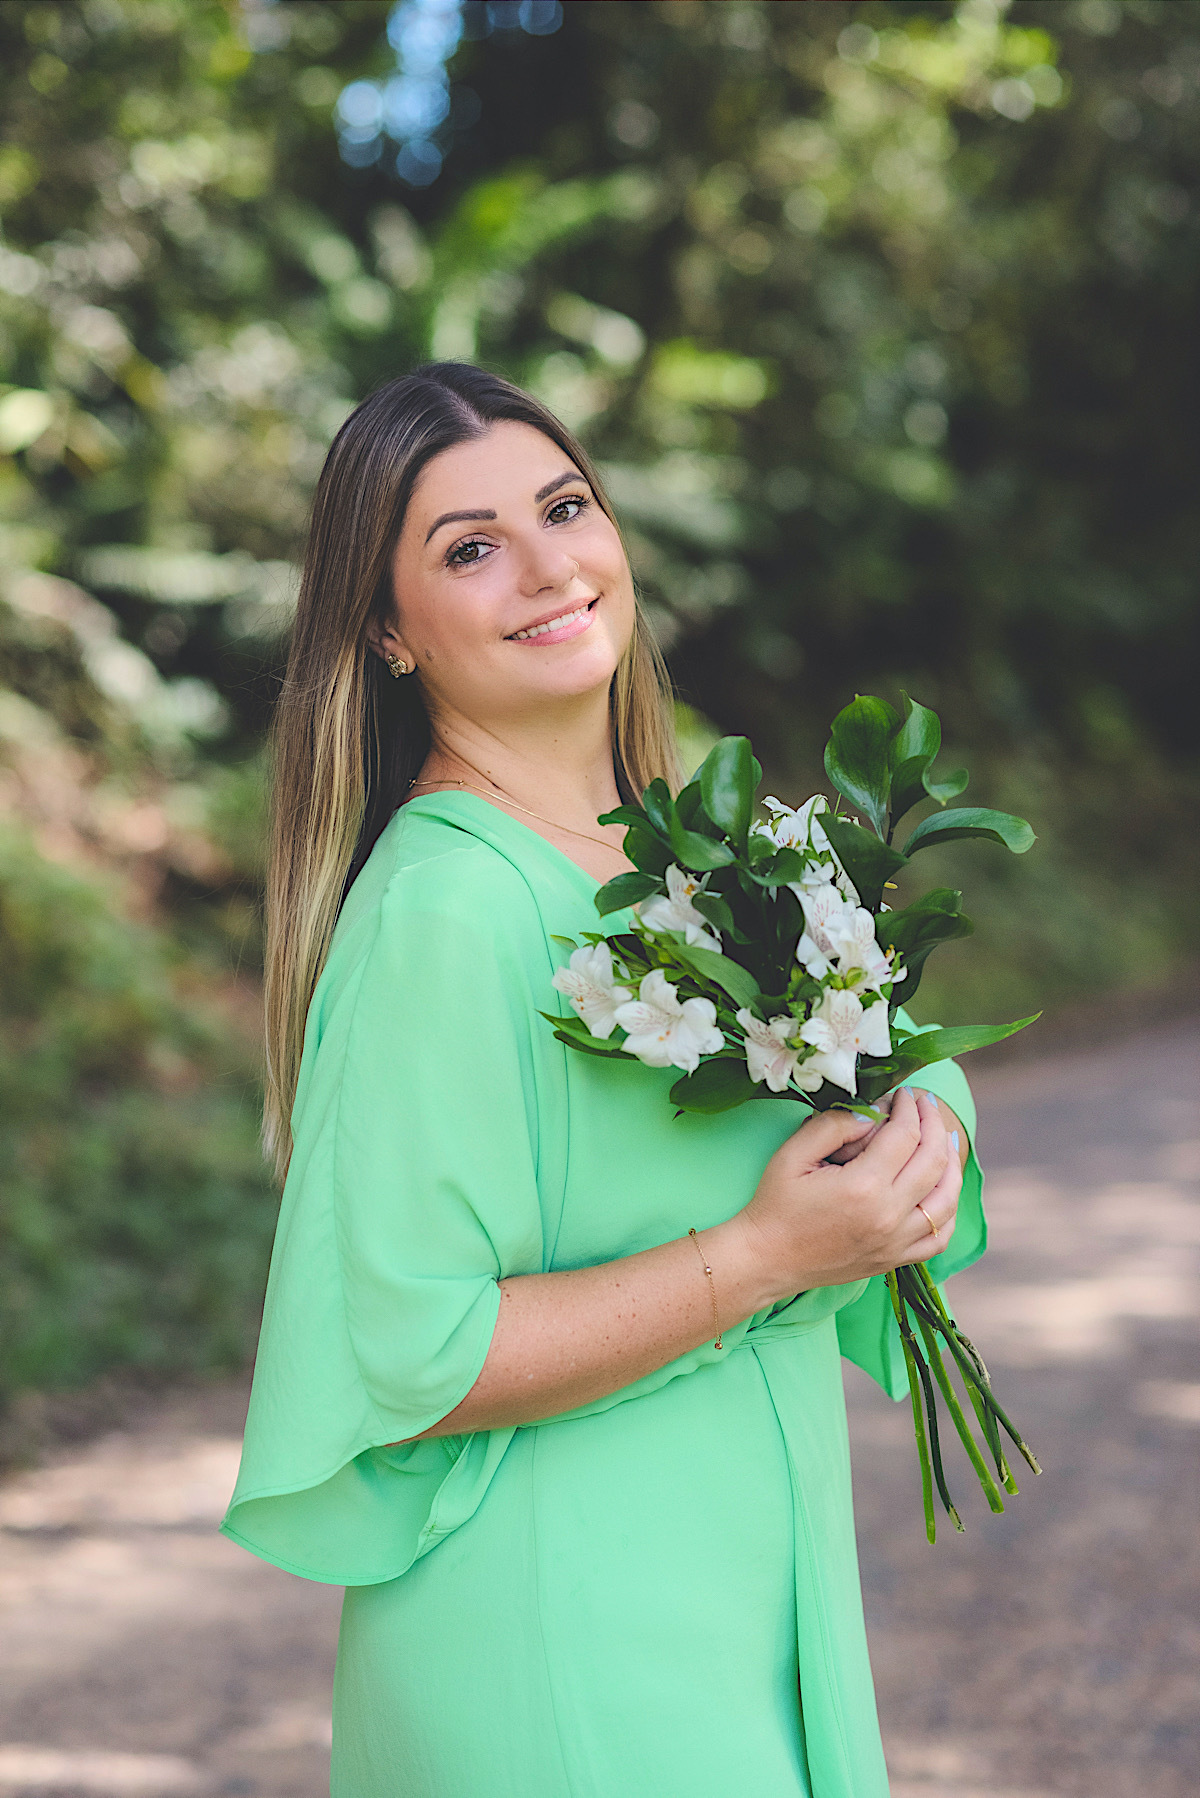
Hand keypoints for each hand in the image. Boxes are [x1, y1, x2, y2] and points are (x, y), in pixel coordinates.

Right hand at [731, 1089, 961, 1306]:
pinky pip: (940, 1236)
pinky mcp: (895, 1260)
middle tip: (926, 1104)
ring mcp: (896, 1243)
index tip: (903, 1093)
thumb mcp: (792, 1155)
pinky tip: (944, 1189)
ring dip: (951, 1163)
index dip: (909, 1108)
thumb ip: (832, 1126)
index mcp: (863, 1187)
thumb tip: (871, 1113)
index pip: (905, 1136)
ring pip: (946, 1199)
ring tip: (945, 1139)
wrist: (767, 1259)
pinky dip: (949, 1209)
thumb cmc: (775, 1205)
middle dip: (934, 1124)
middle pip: (933, 1161)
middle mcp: (888, 1216)